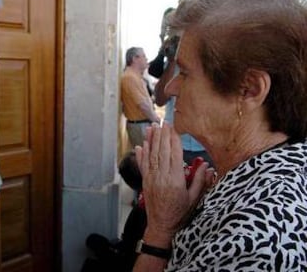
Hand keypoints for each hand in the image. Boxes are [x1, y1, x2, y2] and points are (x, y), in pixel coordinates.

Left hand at [135, 122, 212, 239]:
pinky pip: (143, 164)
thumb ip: (200, 181)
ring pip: (151, 155)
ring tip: (152, 127)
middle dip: (162, 135)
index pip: (175, 155)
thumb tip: (207, 166)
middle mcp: (161, 177)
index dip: (174, 139)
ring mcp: (151, 178)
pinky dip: (142, 153)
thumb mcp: (194, 199)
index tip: (174, 128)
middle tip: (163, 122)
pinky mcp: (145, 181)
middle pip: (162, 151)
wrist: (162, 226)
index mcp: (175, 180)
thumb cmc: (180, 213)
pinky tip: (141, 144)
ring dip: (151, 140)